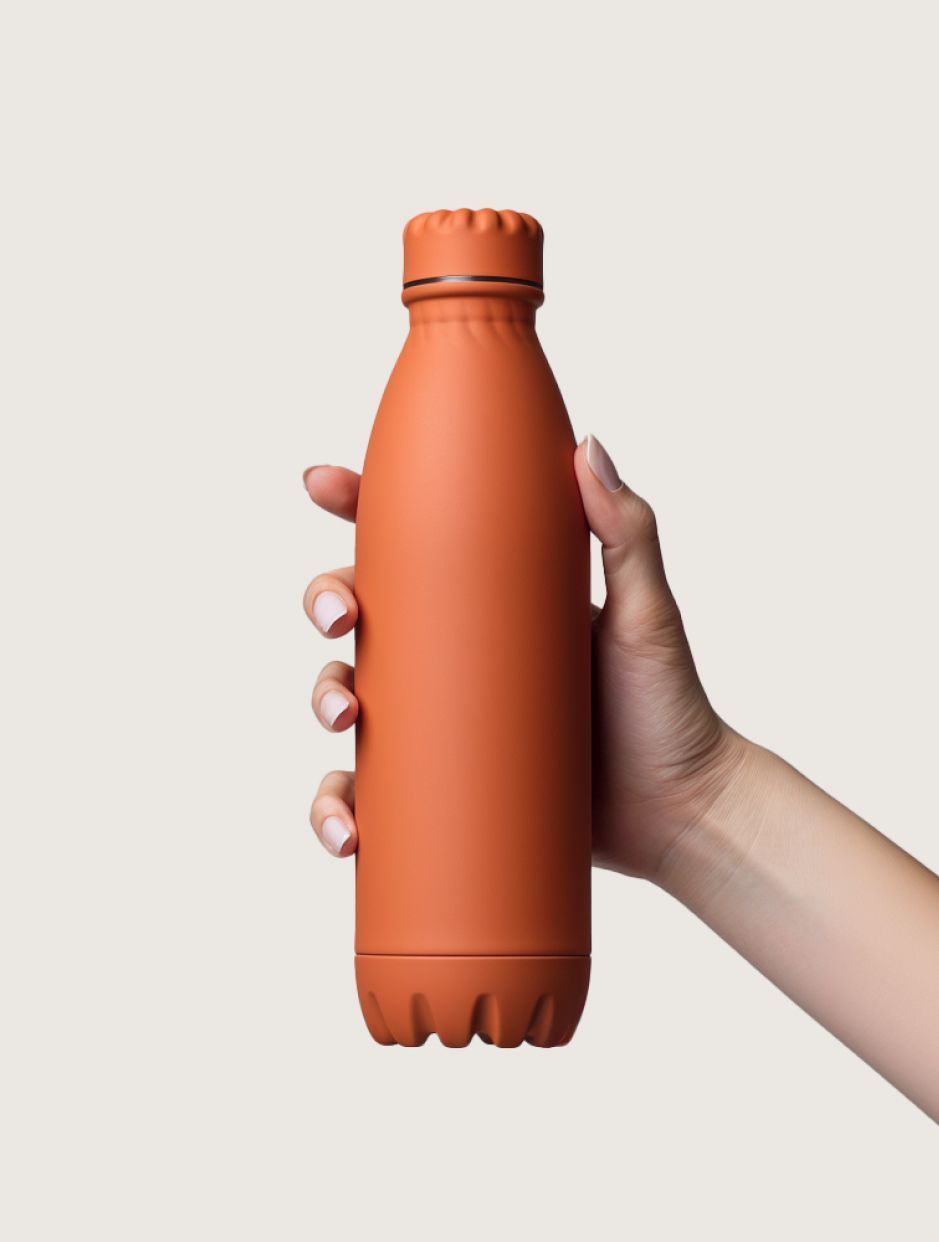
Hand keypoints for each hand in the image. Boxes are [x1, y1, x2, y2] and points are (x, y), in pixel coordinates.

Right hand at [303, 435, 745, 880]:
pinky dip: (338, 812)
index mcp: (494, 604)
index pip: (414, 544)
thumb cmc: (668, 708)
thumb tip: (587, 446)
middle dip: (326, 601)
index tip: (323, 485)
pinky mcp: (443, 790)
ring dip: (320, 700)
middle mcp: (458, 658)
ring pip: (348, 697)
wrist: (681, 815)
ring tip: (342, 721)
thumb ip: (627, 533)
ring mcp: (446, 724)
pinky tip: (347, 832)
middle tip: (342, 618)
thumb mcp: (646, 615)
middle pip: (362, 611)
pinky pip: (369, 796)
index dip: (359, 507)